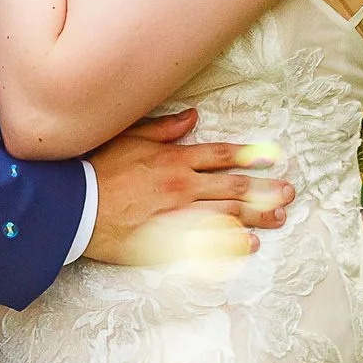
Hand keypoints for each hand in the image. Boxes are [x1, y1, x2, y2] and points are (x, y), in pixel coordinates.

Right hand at [82, 110, 292, 266]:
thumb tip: (192, 117)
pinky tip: (249, 244)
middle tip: (288, 193)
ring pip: (227, 216)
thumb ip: (164, 129)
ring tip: (278, 218)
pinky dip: (230, 244)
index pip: (220, 156)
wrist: (74, 205)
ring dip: (256, 217)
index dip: (248, 157)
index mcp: (173, 160)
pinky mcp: (168, 241)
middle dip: (264, 190)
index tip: (271, 159)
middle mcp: (181, 187)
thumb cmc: (97, 169)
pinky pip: (208, 243)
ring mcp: (177, 216)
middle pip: (232, 189)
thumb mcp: (130, 138)